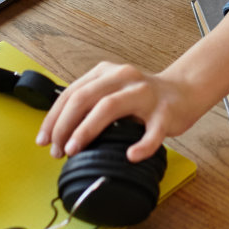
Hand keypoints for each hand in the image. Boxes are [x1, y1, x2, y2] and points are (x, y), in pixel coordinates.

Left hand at [36, 61, 200, 162]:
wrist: (184, 91)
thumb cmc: (143, 98)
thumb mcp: (113, 92)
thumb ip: (91, 105)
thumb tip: (59, 134)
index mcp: (107, 73)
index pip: (72, 92)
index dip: (54, 117)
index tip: (43, 139)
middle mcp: (124, 78)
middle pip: (85, 97)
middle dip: (64, 125)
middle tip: (57, 150)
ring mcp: (145, 93)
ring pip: (110, 106)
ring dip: (87, 129)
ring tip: (74, 150)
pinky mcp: (166, 112)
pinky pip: (153, 131)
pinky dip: (141, 145)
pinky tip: (131, 155)